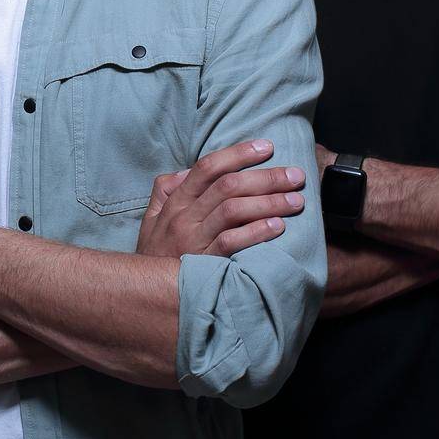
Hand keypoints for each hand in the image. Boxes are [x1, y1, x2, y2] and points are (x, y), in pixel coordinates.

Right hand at [136, 139, 305, 257]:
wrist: (143, 291)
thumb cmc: (154, 253)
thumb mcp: (151, 218)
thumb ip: (165, 190)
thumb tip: (187, 171)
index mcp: (175, 202)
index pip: (207, 167)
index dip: (238, 153)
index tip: (266, 147)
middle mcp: (185, 217)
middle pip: (228, 186)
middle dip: (266, 177)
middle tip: (295, 175)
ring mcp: (194, 240)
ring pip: (233, 210)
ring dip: (269, 202)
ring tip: (296, 200)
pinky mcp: (205, 264)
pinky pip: (232, 243)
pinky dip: (256, 232)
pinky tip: (278, 227)